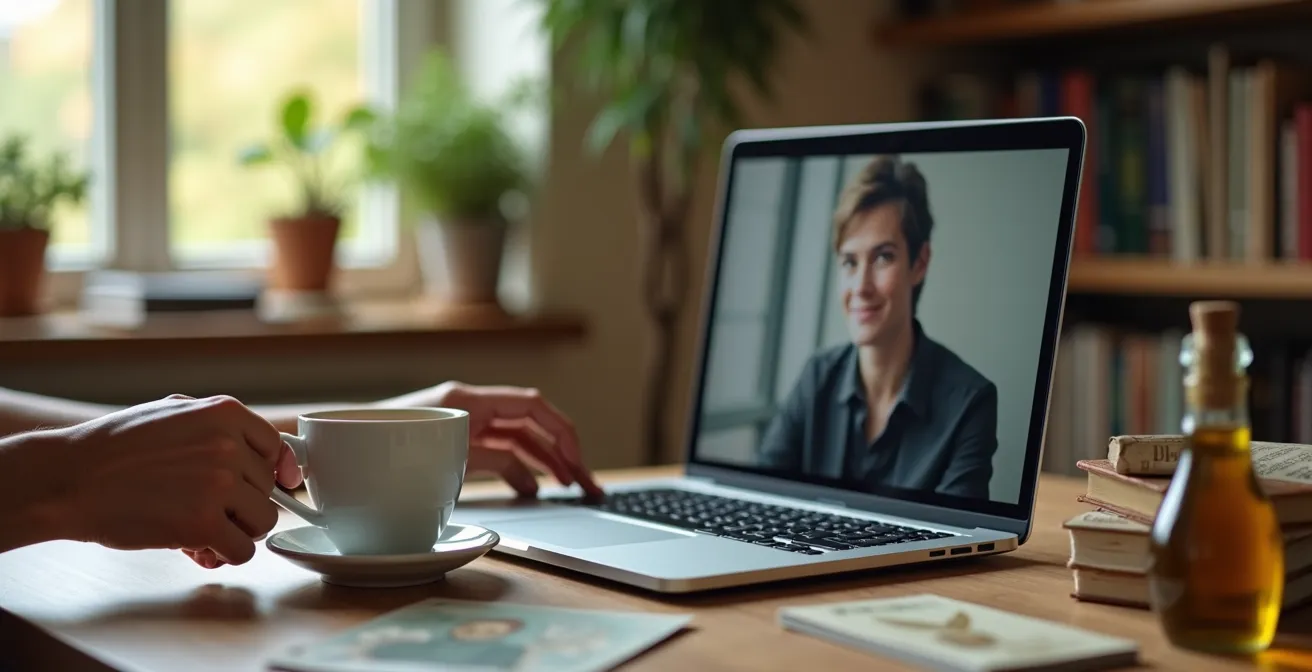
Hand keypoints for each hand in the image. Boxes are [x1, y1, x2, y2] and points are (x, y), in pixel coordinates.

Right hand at [52, 394, 284, 566]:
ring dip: (237, 531)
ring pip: (263, 521)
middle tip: (205, 509)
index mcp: (225, 413)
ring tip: (203, 530)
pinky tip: (198, 549)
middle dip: (241, 504)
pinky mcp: (202, 523)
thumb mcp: (174, 412)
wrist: (68, 478)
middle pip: (267, 490)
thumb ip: (221, 427)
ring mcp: (218, 485)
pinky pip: (243, 550)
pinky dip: (224, 555)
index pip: (276, 448)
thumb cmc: (114, 448)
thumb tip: (273, 458)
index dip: (272, 473)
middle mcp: (228, 446)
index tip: (268, 488)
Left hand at [380, 382, 602, 498]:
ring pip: (518, 438)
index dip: (560, 432)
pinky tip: (533, 487)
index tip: (576, 462)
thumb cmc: (378, 450)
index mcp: (467, 400)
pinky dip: (520, 466)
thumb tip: (531, 480)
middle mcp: (469, 406)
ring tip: (572, 486)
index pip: (531, 406)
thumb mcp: (446, 458)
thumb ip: (492, 462)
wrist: (331, 453)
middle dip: (564, 452)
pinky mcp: (454, 442)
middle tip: (587, 484)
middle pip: (531, 424)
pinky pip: (498, 450)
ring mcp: (463, 423)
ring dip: (547, 461)